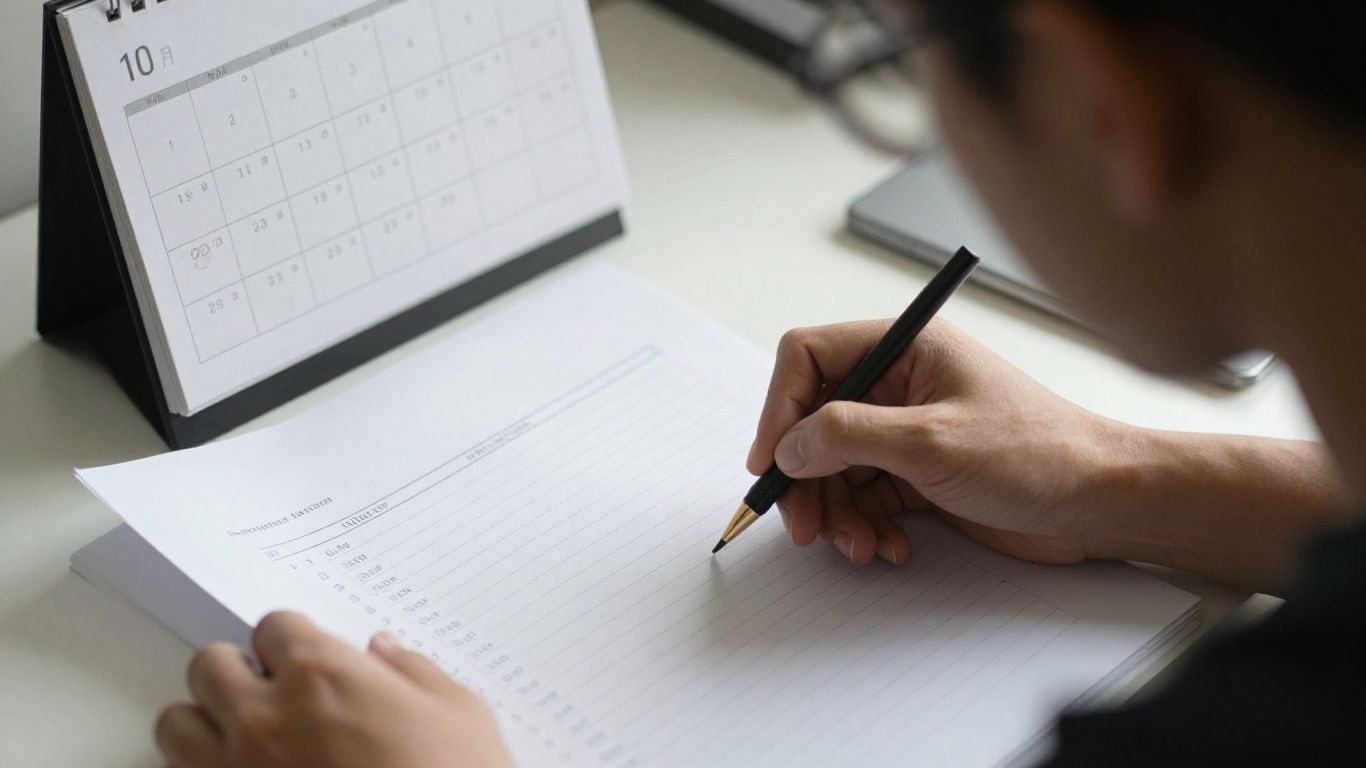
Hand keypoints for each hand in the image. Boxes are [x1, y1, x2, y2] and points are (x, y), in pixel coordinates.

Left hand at [155, 612, 513, 767]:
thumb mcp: (461, 715)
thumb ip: (414, 672)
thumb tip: (386, 653)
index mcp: (324, 676)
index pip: (274, 626)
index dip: (293, 642)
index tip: (307, 659)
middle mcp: (267, 718)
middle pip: (211, 664)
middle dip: (238, 672)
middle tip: (269, 691)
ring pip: (177, 723)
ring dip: (205, 723)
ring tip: (242, 737)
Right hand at [749, 319, 1127, 565]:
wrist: (1101, 503)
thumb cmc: (1038, 453)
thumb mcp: (931, 442)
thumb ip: (847, 436)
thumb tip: (788, 445)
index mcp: (904, 347)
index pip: (809, 358)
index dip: (779, 408)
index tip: (770, 461)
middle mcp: (899, 383)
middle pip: (813, 422)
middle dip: (805, 478)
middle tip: (804, 527)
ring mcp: (906, 430)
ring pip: (833, 467)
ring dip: (836, 512)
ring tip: (860, 546)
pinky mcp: (917, 473)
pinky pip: (863, 497)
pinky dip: (865, 525)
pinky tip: (889, 546)